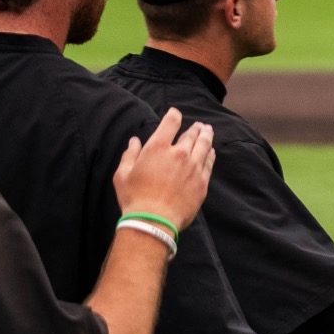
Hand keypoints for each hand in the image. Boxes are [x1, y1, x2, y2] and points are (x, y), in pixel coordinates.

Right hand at [112, 109, 215, 229]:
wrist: (153, 221)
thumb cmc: (134, 198)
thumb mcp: (123, 174)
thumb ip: (130, 154)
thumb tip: (134, 141)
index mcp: (158, 147)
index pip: (170, 123)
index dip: (174, 115)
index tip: (176, 113)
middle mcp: (179, 154)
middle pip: (191, 135)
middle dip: (195, 128)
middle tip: (199, 125)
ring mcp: (193, 168)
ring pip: (204, 146)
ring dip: (206, 136)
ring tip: (208, 131)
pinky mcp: (202, 183)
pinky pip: (209, 164)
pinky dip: (210, 155)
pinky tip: (211, 152)